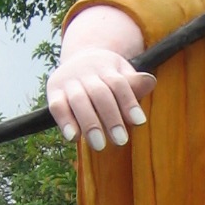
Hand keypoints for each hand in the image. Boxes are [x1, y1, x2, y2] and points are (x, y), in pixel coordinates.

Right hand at [47, 4, 153, 150]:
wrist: (79, 58)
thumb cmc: (108, 75)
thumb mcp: (122, 74)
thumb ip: (134, 83)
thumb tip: (150, 82)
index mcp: (106, 67)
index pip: (119, 84)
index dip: (129, 102)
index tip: (139, 122)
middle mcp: (86, 72)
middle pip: (99, 93)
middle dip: (110, 118)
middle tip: (121, 141)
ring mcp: (68, 81)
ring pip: (78, 101)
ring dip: (89, 124)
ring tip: (99, 146)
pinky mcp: (53, 91)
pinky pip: (57, 106)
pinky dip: (65, 121)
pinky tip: (74, 138)